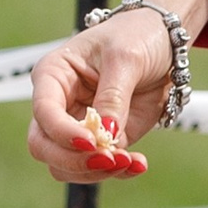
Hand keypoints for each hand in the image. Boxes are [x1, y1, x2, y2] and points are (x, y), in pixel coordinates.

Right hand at [26, 0, 207, 184]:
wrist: (164, 41)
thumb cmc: (137, 36)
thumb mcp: (126, 58)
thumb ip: (113, 96)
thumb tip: (105, 133)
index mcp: (53, 75)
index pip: (43, 112)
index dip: (62, 132)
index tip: (92, 142)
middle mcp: (59, 104)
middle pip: (44, 146)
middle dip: (74, 160)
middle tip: (110, 160)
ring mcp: (79, 125)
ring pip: (66, 164)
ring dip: (96, 171)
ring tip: (130, 162)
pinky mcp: (104, 139)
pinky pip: (99, 165)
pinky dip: (117, 171)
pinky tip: (138, 164)